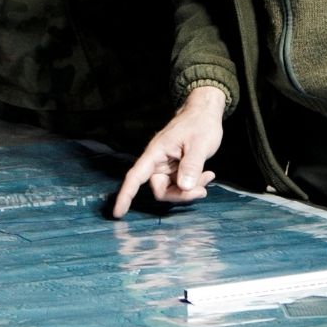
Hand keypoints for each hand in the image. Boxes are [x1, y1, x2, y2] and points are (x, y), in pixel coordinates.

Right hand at [111, 86, 226, 216]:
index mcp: (156, 153)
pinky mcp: (177, 169)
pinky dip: (195, 184)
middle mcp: (158, 162)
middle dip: (180, 195)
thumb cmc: (199, 123)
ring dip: (190, 189)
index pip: (135, 177)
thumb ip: (192, 165)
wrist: (205, 112)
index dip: (125, 195)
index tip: (118, 213)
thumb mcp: (199, 144)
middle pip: (160, 190)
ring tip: (208, 176)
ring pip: (172, 190)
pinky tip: (208, 174)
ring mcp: (168, 166)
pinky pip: (181, 185)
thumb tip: (184, 187)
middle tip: (201, 190)